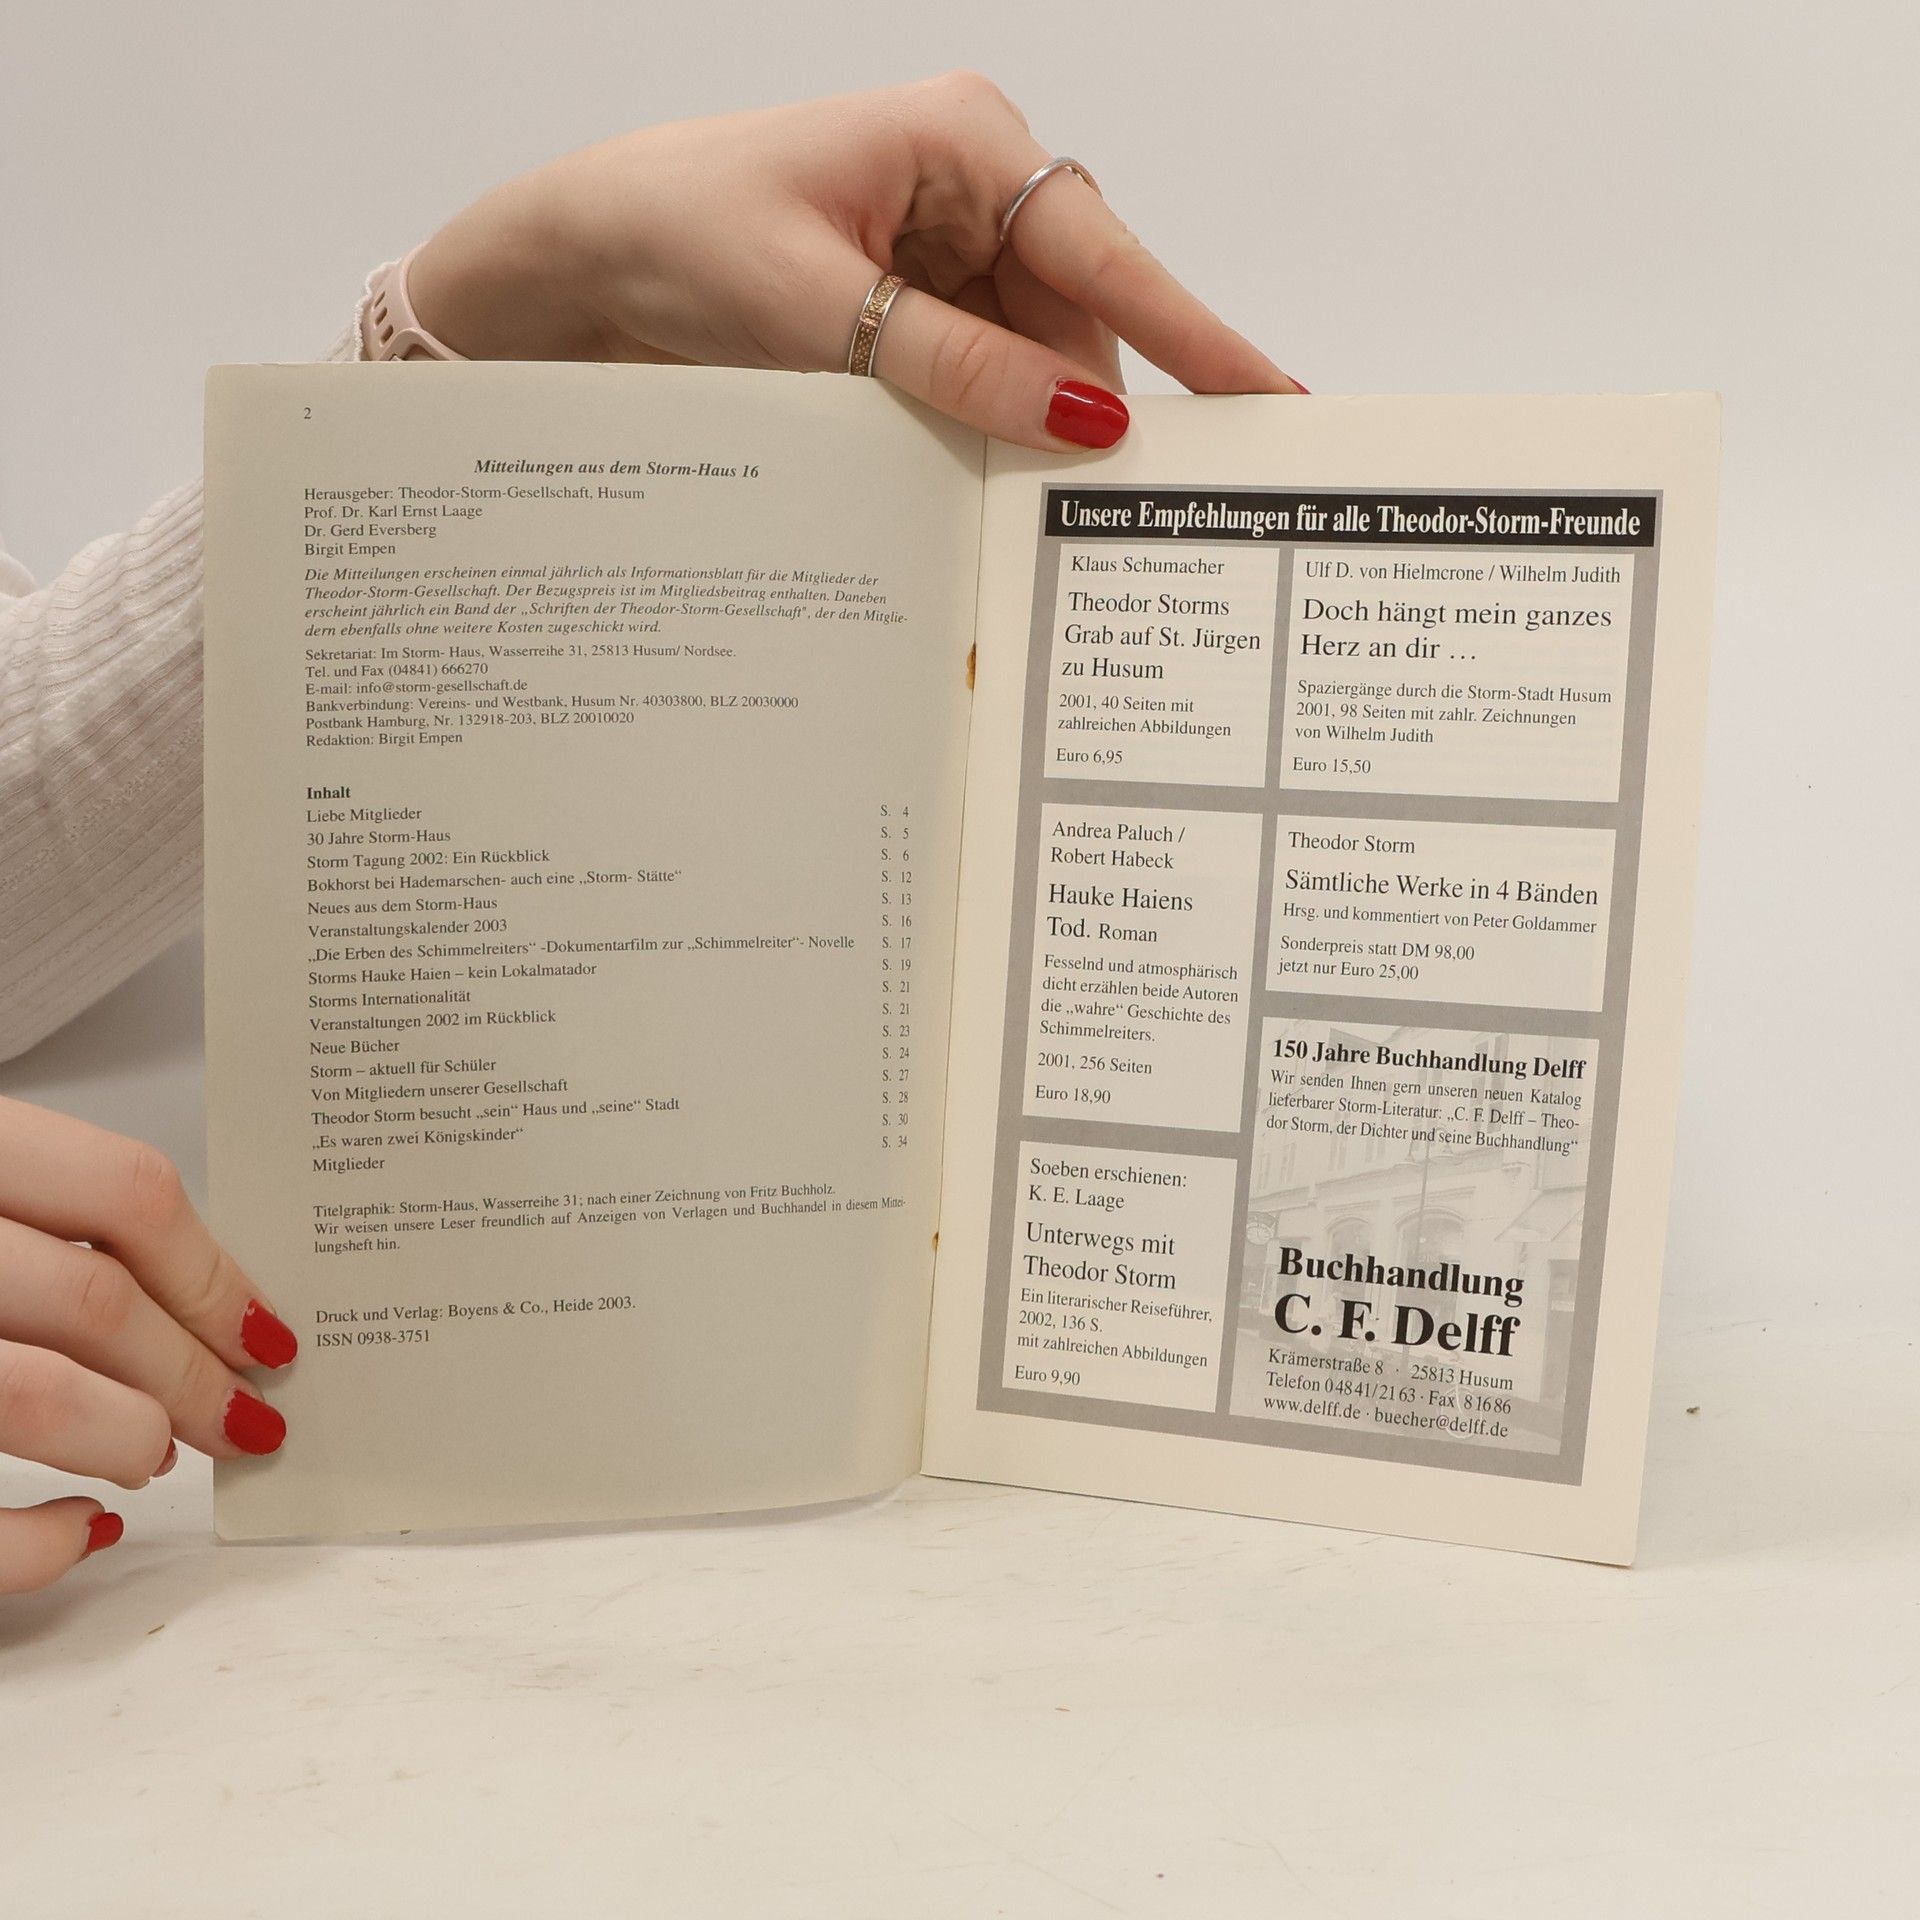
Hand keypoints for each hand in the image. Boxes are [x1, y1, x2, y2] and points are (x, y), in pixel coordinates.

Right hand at [0, 1098, 292, 1594]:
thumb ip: (47, 1214)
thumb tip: (199, 1303)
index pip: (127, 1195)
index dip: (215, 1275)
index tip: (266, 1334)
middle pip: (97, 1303)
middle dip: (192, 1374)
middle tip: (241, 1416)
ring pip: (35, 1397)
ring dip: (126, 1437)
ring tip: (153, 1452)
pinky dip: (38, 1542)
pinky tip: (84, 1528)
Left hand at [408, 72, 1302, 448]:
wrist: (579, 260)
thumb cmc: (674, 231)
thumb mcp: (817, 308)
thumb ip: (955, 365)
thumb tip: (1081, 422)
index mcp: (961, 139)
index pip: (1104, 250)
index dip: (1192, 332)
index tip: (1266, 394)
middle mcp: (971, 185)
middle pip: (1080, 314)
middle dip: (1091, 407)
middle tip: (1124, 505)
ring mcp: (947, 245)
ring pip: (1036, 356)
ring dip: (1030, 429)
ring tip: (1026, 505)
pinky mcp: (918, 302)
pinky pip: (985, 373)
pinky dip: (986, 427)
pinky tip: (978, 476)